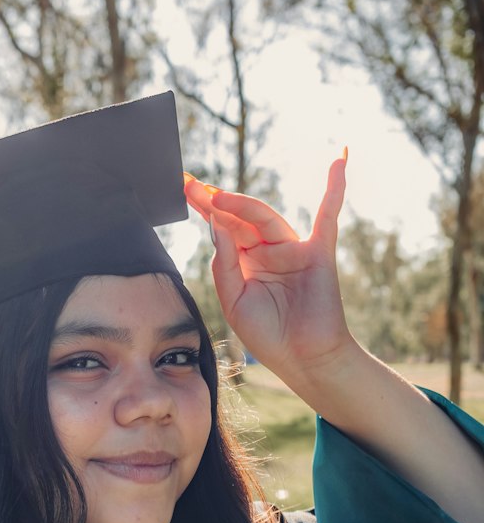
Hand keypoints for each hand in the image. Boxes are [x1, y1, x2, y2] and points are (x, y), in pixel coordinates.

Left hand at [184, 156, 358, 389]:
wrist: (303, 360)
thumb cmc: (269, 335)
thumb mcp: (234, 301)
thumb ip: (225, 264)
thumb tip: (216, 224)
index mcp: (245, 263)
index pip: (222, 228)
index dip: (205, 209)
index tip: (183, 188)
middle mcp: (267, 251)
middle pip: (239, 218)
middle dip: (215, 202)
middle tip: (191, 185)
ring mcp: (292, 250)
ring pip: (265, 219)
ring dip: (242, 205)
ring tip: (217, 195)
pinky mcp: (317, 253)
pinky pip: (327, 216)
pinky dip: (334, 189)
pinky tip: (338, 162)